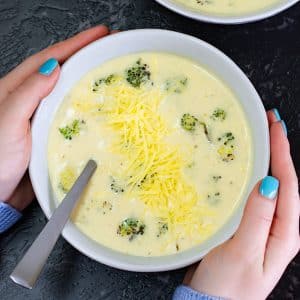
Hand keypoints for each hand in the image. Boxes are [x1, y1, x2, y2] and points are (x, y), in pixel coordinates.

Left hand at [0, 25, 109, 210]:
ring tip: (110, 70)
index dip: (74, 45)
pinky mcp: (54, 133)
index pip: (49, 60)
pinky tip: (101, 105)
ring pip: (70, 91)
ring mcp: (45, 116)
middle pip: (62, 71)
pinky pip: (74, 114)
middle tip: (110, 47)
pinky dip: (88, 106)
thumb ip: (28, 96)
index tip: (98, 35)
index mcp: (16, 91)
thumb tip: (53, 68)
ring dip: (90, 79)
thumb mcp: (8, 123)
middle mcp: (32, 100)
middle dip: (86, 56)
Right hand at [184, 110, 299, 299]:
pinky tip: (242, 167)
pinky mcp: (245, 226)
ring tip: (258, 138)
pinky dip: (248, 176)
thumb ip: (257, 219)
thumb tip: (268, 183)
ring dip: (264, 161)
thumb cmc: (228, 287)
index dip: (281, 153)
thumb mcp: (244, 252)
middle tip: (268, 124)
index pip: (287, 185)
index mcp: (284, 233)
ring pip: (266, 186)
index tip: (274, 127)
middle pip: (281, 182)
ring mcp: (261, 225)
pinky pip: (249, 195)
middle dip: (277, 151)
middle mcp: (277, 226)